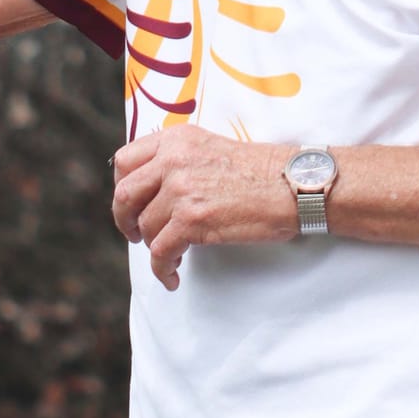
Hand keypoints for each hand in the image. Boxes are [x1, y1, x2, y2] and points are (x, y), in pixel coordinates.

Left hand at [111, 127, 295, 288]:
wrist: (295, 186)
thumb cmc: (264, 174)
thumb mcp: (213, 150)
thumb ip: (181, 162)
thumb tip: (155, 193)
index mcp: (177, 139)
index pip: (125, 160)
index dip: (123, 187)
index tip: (132, 204)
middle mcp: (173, 159)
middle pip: (125, 194)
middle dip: (125, 220)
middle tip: (137, 234)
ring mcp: (181, 189)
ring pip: (145, 227)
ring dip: (154, 247)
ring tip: (171, 257)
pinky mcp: (192, 219)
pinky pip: (161, 252)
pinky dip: (162, 270)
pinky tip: (173, 277)